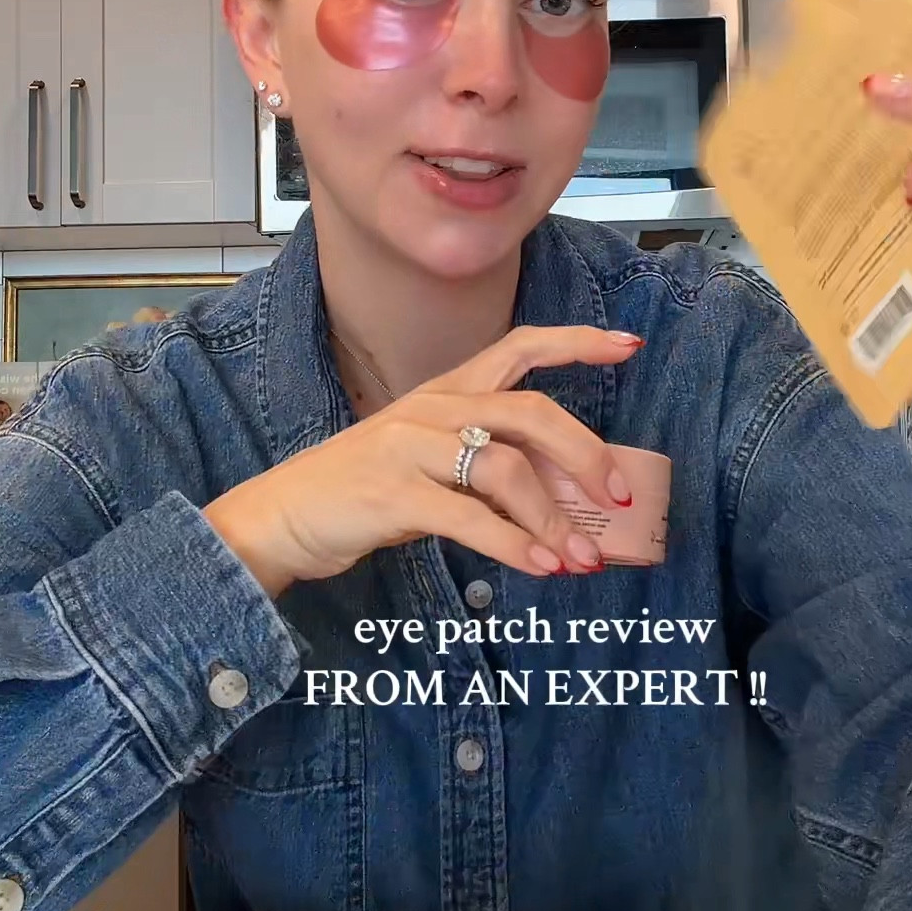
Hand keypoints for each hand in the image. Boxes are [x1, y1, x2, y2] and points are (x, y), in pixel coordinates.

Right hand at [204, 324, 643, 594]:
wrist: (282, 516)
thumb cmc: (363, 489)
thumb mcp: (429, 462)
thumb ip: (486, 465)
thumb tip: (562, 496)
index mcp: (446, 390)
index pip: (520, 346)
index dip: (578, 344)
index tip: (629, 346)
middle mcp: (433, 407)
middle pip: (532, 412)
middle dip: (587, 454)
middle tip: (620, 498)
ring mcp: (411, 447)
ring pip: (507, 468)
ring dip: (554, 519)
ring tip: (582, 558)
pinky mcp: (393, 492)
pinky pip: (471, 517)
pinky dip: (516, 545)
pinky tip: (542, 567)